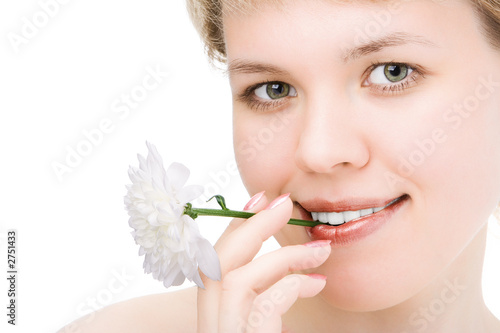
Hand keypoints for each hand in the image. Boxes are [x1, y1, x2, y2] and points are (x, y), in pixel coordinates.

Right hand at [197, 192, 330, 332]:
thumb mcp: (265, 324)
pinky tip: (317, 283)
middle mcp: (211, 326)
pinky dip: (292, 286)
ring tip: (321, 249)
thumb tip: (284, 264)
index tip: (259, 200)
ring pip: (237, 279)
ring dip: (282, 256)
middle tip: (285, 203)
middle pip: (216, 265)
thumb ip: (265, 297)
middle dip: (251, 227)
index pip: (213, 265)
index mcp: (215, 317)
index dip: (234, 228)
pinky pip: (265, 304)